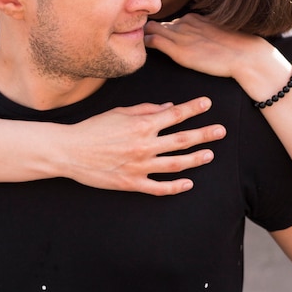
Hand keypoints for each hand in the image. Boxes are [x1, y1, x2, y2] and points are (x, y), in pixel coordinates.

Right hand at [64, 97, 224, 195]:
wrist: (70, 151)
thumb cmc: (94, 128)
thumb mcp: (119, 112)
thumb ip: (146, 109)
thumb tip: (169, 107)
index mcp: (142, 124)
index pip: (175, 115)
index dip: (193, 109)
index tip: (208, 104)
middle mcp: (145, 145)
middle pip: (182, 140)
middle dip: (204, 134)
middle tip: (221, 131)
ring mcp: (140, 166)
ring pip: (176, 164)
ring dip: (196, 159)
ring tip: (210, 155)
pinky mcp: (132, 183)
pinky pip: (159, 188)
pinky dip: (176, 187)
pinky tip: (188, 184)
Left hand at [144, 13, 268, 77]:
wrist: (247, 55)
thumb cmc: (239, 50)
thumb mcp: (219, 35)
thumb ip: (205, 35)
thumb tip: (201, 44)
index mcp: (194, 18)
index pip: (170, 22)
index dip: (160, 30)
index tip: (151, 35)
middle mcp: (184, 23)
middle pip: (156, 23)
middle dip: (144, 29)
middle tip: (132, 35)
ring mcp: (180, 35)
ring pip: (150, 29)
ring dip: (141, 35)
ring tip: (129, 41)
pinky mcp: (178, 49)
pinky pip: (152, 42)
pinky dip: (143, 44)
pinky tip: (137, 49)